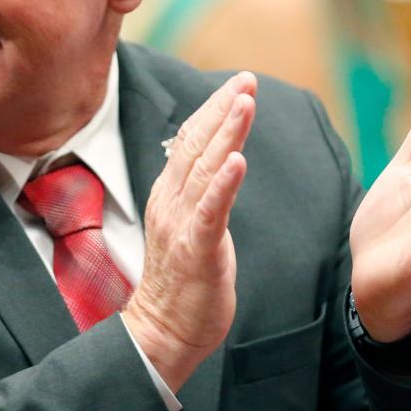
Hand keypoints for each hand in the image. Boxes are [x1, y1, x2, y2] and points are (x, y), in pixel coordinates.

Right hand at [123, 72, 254, 391]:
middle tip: (247, 79)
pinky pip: (210, 212)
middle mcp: (171, 203)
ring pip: (204, 169)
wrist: (163, 331)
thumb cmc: (183, 282)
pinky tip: (238, 160)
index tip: (239, 84)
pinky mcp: (196, 250)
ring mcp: (181, 225)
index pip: (190, 141)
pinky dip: (224, 184)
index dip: (214, 109)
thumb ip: (202, 193)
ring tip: (245, 103)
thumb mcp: (192, 226)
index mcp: (170, 195)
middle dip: (223, 109)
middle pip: (196, 145)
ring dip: (226, 133)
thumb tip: (220, 163)